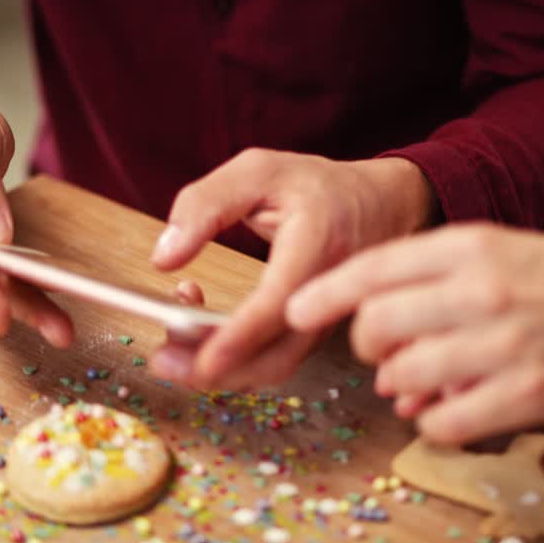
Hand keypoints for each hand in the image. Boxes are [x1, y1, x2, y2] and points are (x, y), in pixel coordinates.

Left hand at [149, 148, 435, 388]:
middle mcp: (327, 294)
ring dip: (222, 369)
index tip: (199, 360)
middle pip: (276, 355)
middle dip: (218, 371)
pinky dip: (236, 359)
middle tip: (162, 361)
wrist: (380, 205)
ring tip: (171, 347)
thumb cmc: (316, 186)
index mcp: (317, 246)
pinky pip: (276, 359)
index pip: (277, 305)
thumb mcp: (257, 171)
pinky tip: (201, 329)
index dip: (238, 338)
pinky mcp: (313, 332)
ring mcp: (323, 320)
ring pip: (275, 366)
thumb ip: (205, 204)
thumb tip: (164, 257)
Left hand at [287, 225, 543, 443]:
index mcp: (473, 245)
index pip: (373, 268)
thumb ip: (439, 274)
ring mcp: (505, 344)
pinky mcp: (528, 394)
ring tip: (421, 382)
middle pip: (374, 327)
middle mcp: (482, 290)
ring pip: (403, 377)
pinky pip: (445, 422)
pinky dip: (437, 421)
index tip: (294, 310)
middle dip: (368, 347)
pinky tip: (455, 407)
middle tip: (384, 354)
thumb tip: (375, 316)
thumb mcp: (508, 248)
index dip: (323, 294)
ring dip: (401, 387)